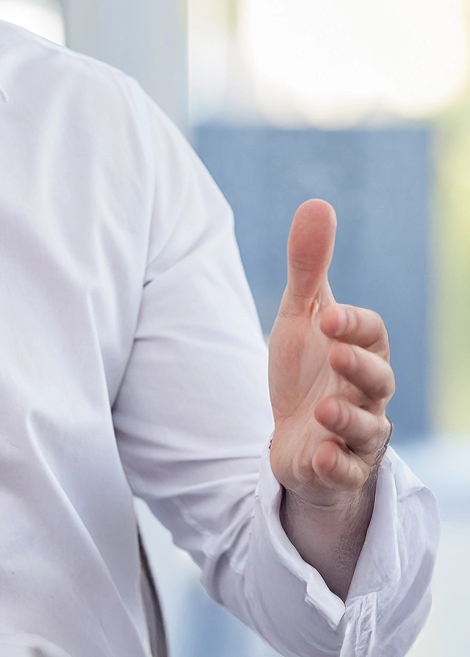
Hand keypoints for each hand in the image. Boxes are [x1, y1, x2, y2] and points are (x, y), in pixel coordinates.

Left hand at [269, 200, 393, 511]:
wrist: (296, 433)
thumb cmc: (307, 368)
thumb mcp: (301, 316)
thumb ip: (309, 266)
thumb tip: (317, 203)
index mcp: (360, 351)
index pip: (372, 334)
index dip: (355, 325)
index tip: (329, 316)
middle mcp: (366, 393)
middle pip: (378, 380)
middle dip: (360, 369)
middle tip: (336, 358)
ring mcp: (356, 433)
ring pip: (367, 429)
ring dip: (347, 421)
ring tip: (322, 411)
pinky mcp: (337, 468)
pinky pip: (345, 471)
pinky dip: (334, 465)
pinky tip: (317, 457)